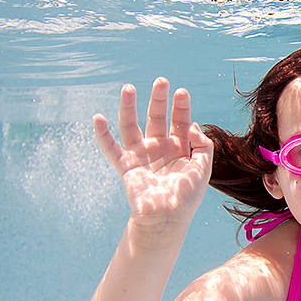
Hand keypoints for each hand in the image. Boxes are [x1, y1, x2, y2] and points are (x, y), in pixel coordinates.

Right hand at [94, 78, 213, 230]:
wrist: (165, 220)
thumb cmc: (186, 198)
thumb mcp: (203, 168)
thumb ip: (203, 144)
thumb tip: (192, 124)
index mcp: (179, 150)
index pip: (180, 122)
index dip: (181, 107)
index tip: (181, 92)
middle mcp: (159, 149)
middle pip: (157, 118)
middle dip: (158, 100)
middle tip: (161, 81)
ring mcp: (141, 156)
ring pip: (132, 126)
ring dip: (129, 107)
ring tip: (129, 88)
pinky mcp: (126, 167)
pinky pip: (111, 148)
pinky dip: (103, 135)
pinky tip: (98, 118)